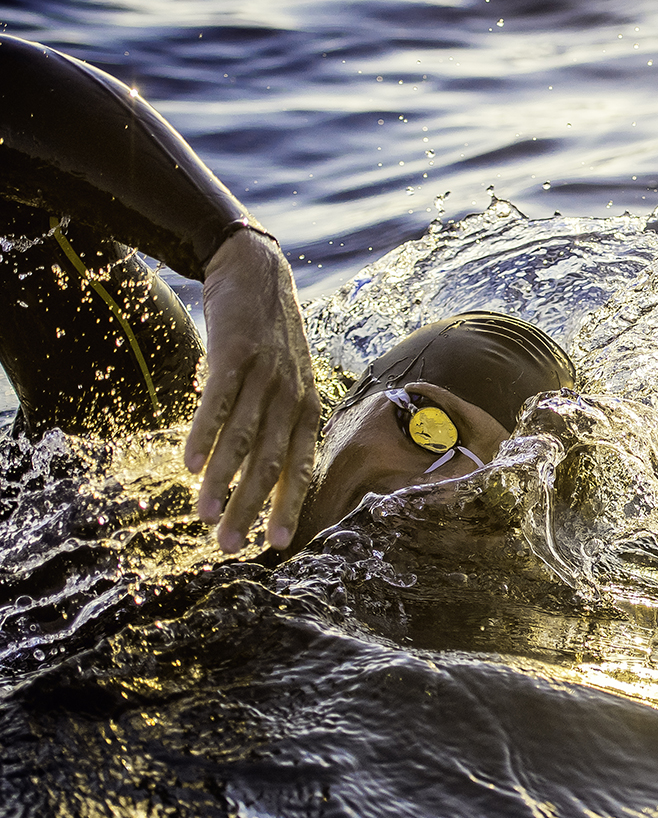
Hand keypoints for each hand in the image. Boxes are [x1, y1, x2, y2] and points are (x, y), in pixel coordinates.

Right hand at [184, 229, 319, 552]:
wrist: (257, 272)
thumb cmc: (272, 340)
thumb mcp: (290, 382)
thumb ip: (283, 426)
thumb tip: (270, 478)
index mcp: (308, 409)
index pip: (301, 468)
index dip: (288, 507)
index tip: (275, 545)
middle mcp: (291, 396)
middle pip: (269, 463)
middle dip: (249, 508)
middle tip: (229, 545)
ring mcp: (264, 375)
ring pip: (241, 439)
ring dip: (220, 481)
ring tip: (204, 515)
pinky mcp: (234, 354)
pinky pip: (218, 402)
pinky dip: (203, 435)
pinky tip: (189, 465)